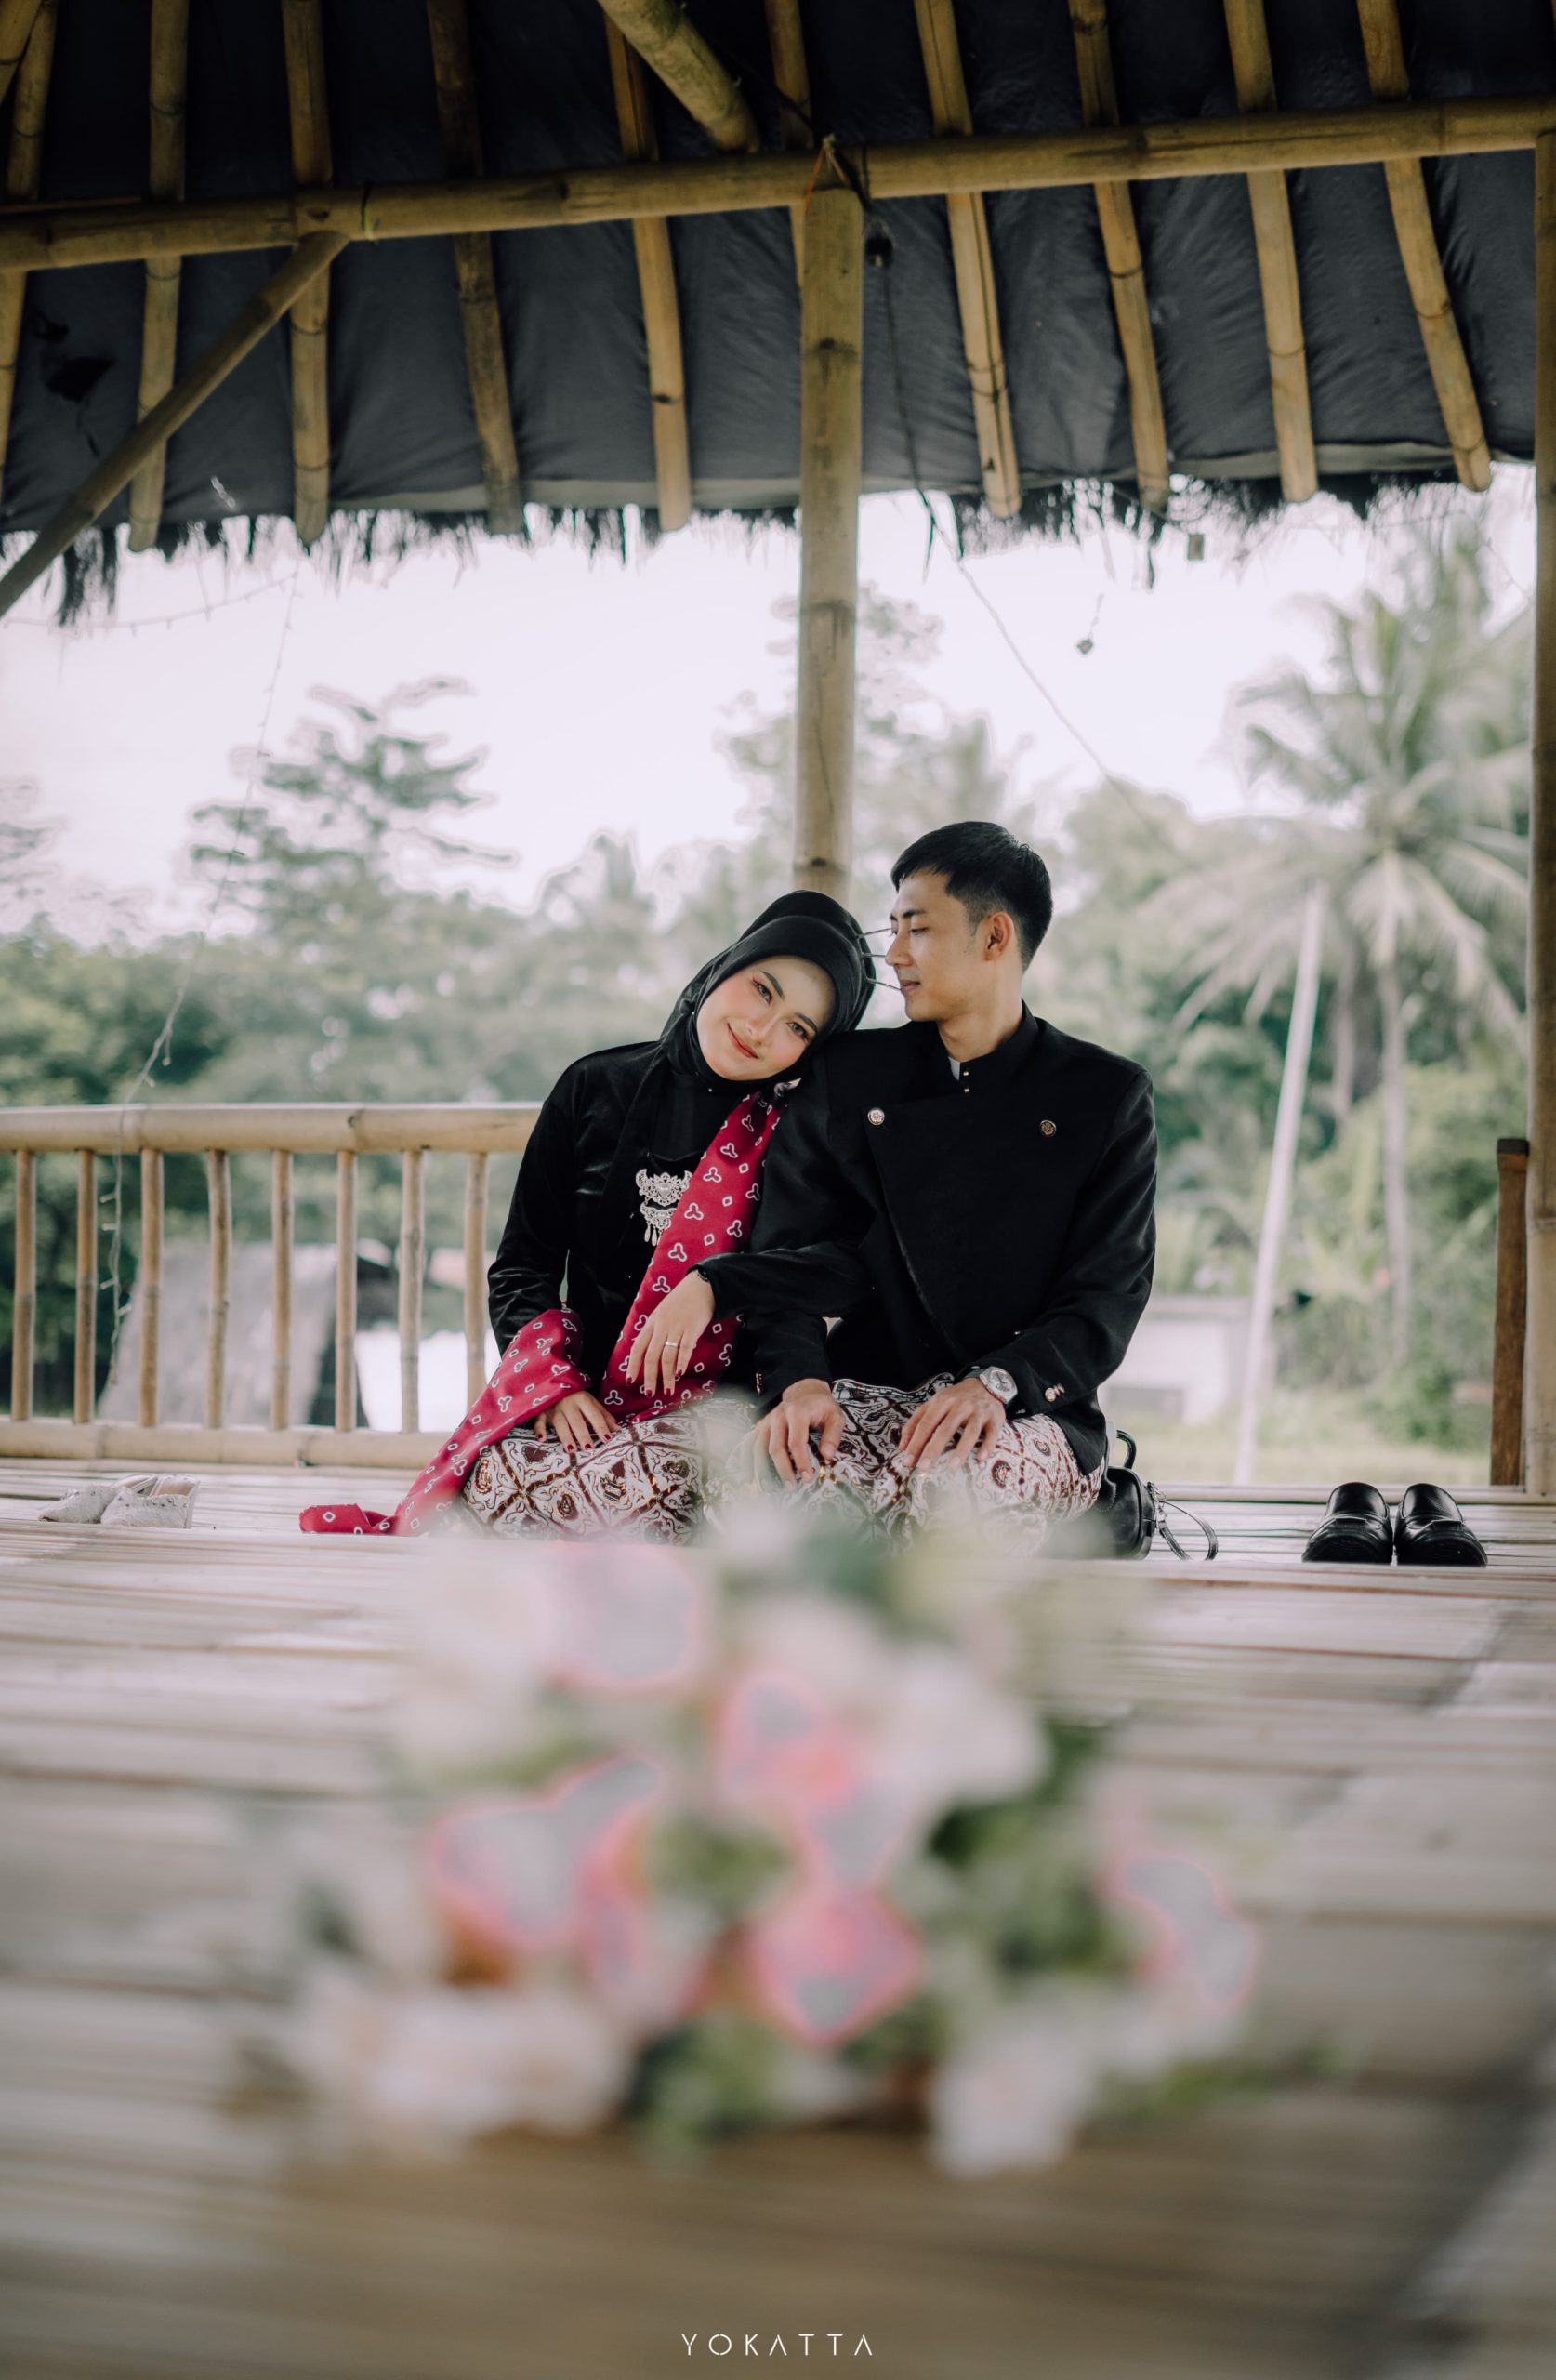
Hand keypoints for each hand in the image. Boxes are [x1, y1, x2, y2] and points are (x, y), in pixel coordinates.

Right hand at [535, 1390, 619, 1450]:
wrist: (553, 1381)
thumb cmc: (575, 1396)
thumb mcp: (590, 1402)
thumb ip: (603, 1415)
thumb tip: (618, 1430)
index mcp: (583, 1399)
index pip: (594, 1414)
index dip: (601, 1426)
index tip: (607, 1439)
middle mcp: (568, 1403)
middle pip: (577, 1421)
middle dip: (583, 1434)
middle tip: (589, 1448)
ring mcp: (553, 1407)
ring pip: (560, 1423)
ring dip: (565, 1436)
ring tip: (572, 1450)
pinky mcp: (541, 1411)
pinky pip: (539, 1420)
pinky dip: (539, 1429)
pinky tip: (542, 1439)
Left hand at [624, 1270, 714, 1398]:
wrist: (701, 1287)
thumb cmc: (681, 1302)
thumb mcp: (662, 1313)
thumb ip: (656, 1331)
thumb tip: (649, 1353)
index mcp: (652, 1323)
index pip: (638, 1347)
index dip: (633, 1365)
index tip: (630, 1380)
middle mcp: (661, 1326)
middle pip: (651, 1355)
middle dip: (649, 1377)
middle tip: (649, 1393)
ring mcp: (677, 1327)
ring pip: (668, 1356)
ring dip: (667, 1376)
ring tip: (668, 1390)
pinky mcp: (692, 1328)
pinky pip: (685, 1348)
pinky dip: (682, 1362)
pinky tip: (680, 1373)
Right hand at [752, 1378, 846, 1483]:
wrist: (804, 1391)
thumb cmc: (821, 1407)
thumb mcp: (835, 1416)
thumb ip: (833, 1435)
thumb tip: (827, 1455)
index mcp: (797, 1412)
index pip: (796, 1441)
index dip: (801, 1461)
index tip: (807, 1478)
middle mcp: (778, 1416)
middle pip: (776, 1447)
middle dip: (783, 1470)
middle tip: (791, 1487)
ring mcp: (767, 1421)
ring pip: (759, 1447)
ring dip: (763, 1469)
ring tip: (769, 1488)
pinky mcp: (761, 1426)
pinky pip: (750, 1444)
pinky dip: (747, 1461)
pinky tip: (749, 1477)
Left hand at [898, 1379, 1004, 1472]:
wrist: (985, 1384)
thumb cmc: (955, 1399)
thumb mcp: (933, 1404)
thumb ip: (916, 1423)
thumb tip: (902, 1447)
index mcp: (942, 1401)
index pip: (926, 1424)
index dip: (916, 1442)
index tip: (908, 1461)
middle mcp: (960, 1405)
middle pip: (945, 1429)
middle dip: (933, 1449)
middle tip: (924, 1468)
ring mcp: (978, 1412)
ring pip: (970, 1431)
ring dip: (961, 1450)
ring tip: (951, 1467)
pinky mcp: (994, 1418)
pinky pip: (992, 1433)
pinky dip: (987, 1446)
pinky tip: (980, 1459)